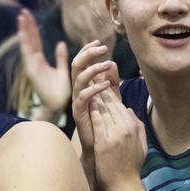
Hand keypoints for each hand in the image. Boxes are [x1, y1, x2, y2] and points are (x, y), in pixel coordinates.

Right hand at [16, 10, 69, 120]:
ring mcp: (31, 66)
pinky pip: (27, 55)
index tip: (29, 15)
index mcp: (39, 60)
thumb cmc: (60, 90)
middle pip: (29, 40)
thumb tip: (60, 43)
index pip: (35, 40)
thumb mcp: (63, 70)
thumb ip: (61, 57)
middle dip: (26, 26)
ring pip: (26, 45)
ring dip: (23, 31)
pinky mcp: (31, 71)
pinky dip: (25, 44)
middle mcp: (33, 61)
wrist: (57, 105)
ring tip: (21, 18)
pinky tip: (23, 34)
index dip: (32, 28)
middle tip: (23, 11)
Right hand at [71, 41, 119, 155]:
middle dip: (87, 54)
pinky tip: (106, 84)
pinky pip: (83, 96)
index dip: (87, 51)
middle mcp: (77, 91)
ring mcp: (77, 101)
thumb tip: (113, 63)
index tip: (99, 42)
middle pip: (76, 66)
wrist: (100, 148)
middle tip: (101, 47)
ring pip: (79, 78)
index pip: (81, 63)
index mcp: (83, 85)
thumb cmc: (104, 123)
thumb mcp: (111, 98)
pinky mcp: (79, 112)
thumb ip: (111, 82)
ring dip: (93, 69)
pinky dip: (94, 88)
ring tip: (107, 63)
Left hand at [90, 90, 146, 190]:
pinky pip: (97, 120)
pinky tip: (85, 100)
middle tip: (91, 76)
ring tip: (86, 83)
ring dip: (94, 95)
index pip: (119, 104)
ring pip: (103, 109)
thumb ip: (137, 125)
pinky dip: (91, 109)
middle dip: (100, 89)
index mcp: (133, 127)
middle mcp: (126, 128)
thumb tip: (128, 109)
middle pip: (110, 103)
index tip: (100, 81)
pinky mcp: (105, 141)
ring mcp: (115, 134)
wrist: (124, 185)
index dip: (108, 91)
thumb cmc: (131, 166)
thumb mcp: (141, 144)